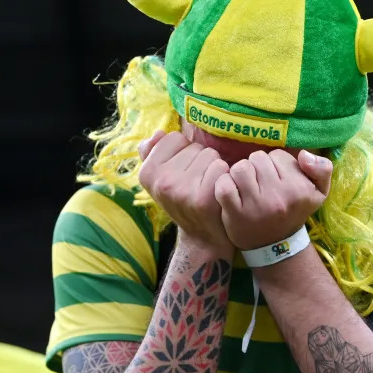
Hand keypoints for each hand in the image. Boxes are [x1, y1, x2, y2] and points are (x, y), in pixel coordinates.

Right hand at [138, 130, 231, 247]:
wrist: (202, 238)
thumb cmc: (184, 200)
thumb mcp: (160, 179)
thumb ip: (153, 153)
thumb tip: (158, 133)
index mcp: (147, 173)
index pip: (173, 138)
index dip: (183, 151)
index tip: (183, 171)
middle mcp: (162, 182)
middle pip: (194, 146)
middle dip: (200, 160)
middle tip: (197, 183)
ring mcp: (182, 191)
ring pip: (210, 155)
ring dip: (214, 168)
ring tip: (208, 187)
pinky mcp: (203, 199)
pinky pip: (221, 167)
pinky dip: (225, 176)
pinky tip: (219, 192)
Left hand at [213, 149, 332, 250]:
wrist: (277, 246)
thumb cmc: (295, 211)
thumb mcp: (319, 192)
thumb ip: (322, 169)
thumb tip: (304, 154)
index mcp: (300, 189)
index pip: (278, 155)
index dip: (275, 164)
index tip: (276, 178)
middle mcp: (279, 197)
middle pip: (257, 159)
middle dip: (257, 167)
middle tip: (260, 183)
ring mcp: (256, 206)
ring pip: (240, 168)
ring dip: (240, 174)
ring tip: (246, 186)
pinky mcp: (235, 214)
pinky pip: (224, 185)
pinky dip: (225, 184)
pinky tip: (232, 193)